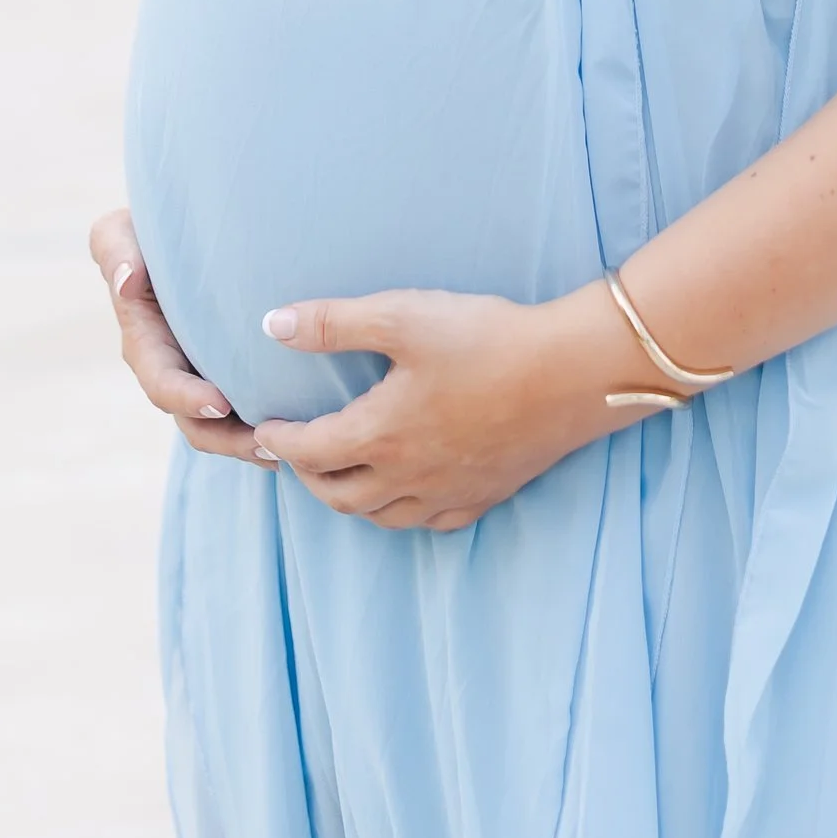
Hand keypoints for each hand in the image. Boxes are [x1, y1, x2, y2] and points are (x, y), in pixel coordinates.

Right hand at [88, 207, 271, 467]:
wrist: (181, 233)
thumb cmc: (146, 229)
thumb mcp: (118, 233)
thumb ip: (116, 252)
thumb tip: (126, 282)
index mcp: (144, 343)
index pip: (162, 382)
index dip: (187, 398)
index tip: (220, 404)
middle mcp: (172, 370)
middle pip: (197, 422)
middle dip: (230, 439)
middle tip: (272, 445)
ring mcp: (202, 377)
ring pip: (224, 428)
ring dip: (251, 444)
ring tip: (290, 451)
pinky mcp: (232, 375)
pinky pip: (247, 410)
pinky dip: (269, 427)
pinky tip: (304, 433)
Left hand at [247, 282, 645, 532]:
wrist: (571, 372)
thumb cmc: (486, 338)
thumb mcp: (403, 315)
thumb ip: (334, 323)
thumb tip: (272, 324)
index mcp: (381, 434)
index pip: (310, 451)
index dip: (280, 443)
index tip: (265, 430)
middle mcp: (409, 475)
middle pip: (339, 495)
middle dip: (308, 477)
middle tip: (296, 454)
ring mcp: (449, 491)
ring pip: (382, 515)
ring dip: (350, 499)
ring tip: (343, 474)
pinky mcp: (485, 494)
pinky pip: (431, 522)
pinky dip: (403, 512)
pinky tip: (408, 495)